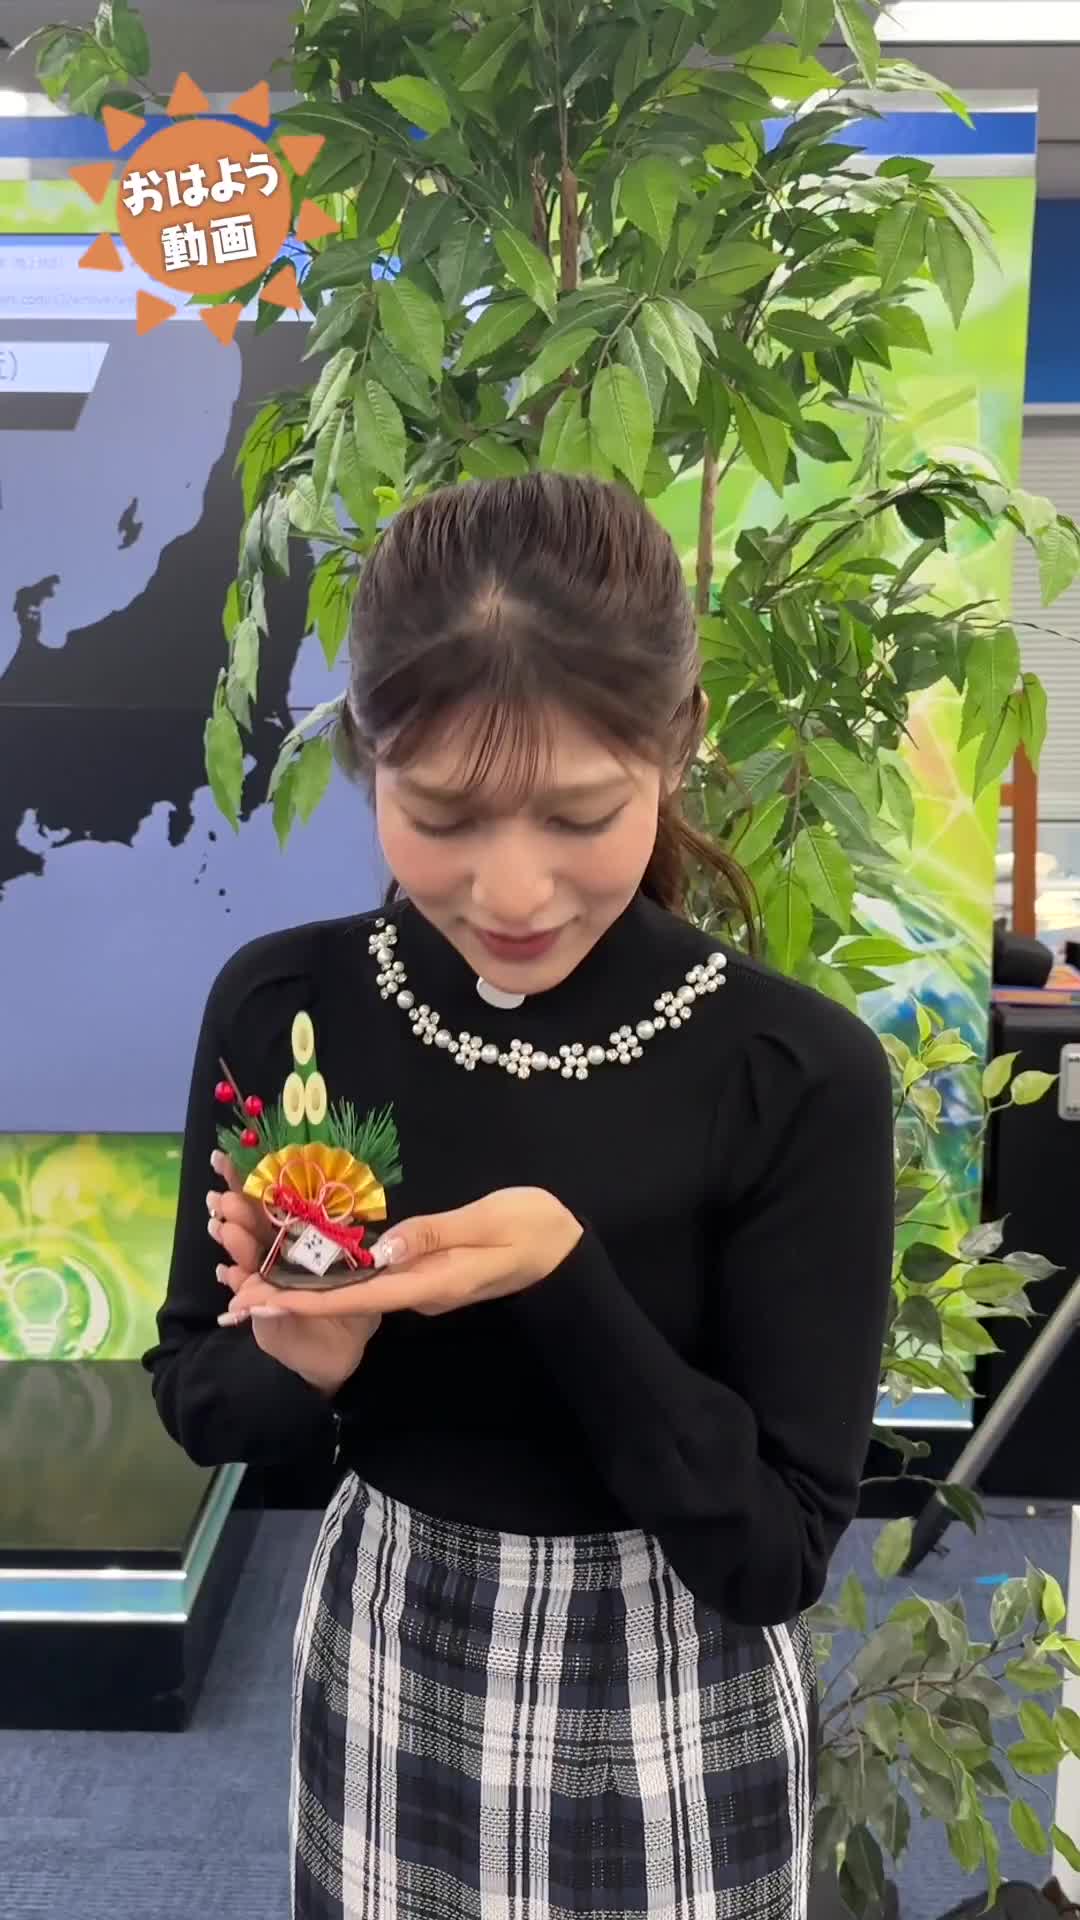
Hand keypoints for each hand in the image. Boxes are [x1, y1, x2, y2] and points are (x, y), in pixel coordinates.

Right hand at [208, 1152, 380, 1395]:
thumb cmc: (351, 1301)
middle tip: (222, 1197)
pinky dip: (234, 1286)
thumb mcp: (363, 1267)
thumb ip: (358, 1242)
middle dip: (233, 1208)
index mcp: (296, 1235)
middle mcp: (275, 1254)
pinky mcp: (262, 1312)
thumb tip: (362, 1210)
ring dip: (233, 1242)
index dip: (244, 1177)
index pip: (268, 1199)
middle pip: (250, 1224)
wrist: (339, 1350)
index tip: (221, 1156)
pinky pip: (245, 1298)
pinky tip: (225, 1274)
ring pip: (245, 1257)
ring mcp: (265, 1283)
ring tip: (224, 1229)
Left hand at [225, 1186, 582, 1322]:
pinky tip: (306, 1265)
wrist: (567, 1245)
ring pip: (355, 1290)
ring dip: (306, 1287)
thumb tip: (384, 1250)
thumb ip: (435, 1235)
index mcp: (431, 1283)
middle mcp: (419, 1292)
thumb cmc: (535, 1227)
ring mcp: (422, 1285)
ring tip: (253, 1280)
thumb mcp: (489, 1224)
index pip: (356, 1298)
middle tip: (235, 1296)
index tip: (259, 1305)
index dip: (304, 1303)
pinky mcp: (426, 1272)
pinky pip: (373, 1278)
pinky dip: (335, 1274)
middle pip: (346, 1301)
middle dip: (291, 1299)